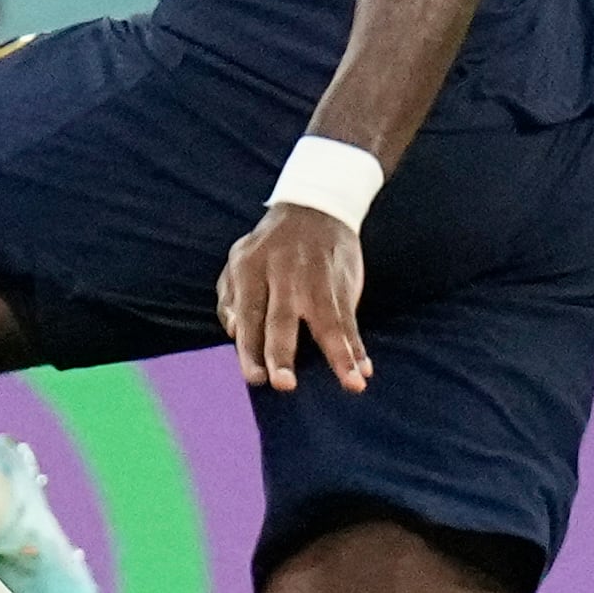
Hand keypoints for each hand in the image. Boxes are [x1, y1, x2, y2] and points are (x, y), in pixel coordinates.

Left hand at [218, 202, 368, 394]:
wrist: (314, 208)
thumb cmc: (269, 248)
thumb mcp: (238, 262)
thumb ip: (230, 299)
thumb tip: (234, 334)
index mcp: (251, 270)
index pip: (248, 314)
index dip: (249, 348)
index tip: (254, 378)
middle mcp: (282, 275)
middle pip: (280, 318)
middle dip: (280, 352)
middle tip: (283, 384)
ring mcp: (315, 279)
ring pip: (328, 321)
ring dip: (340, 355)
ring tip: (352, 383)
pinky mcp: (342, 283)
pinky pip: (350, 318)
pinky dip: (357, 346)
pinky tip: (363, 370)